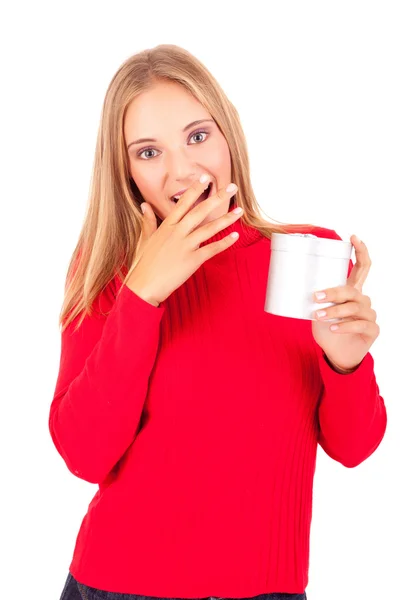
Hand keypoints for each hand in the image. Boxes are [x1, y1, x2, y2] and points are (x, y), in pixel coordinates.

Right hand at [124, 176, 241, 305]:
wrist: (143, 286)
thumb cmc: (143, 265)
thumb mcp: (144, 240)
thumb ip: (148, 221)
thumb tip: (144, 205)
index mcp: (167, 227)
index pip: (183, 203)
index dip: (195, 189)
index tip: (206, 178)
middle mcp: (177, 233)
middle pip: (200, 211)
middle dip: (217, 197)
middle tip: (231, 187)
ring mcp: (186, 246)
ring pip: (209, 228)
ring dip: (226, 219)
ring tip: (239, 210)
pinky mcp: (193, 260)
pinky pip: (212, 249)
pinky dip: (225, 242)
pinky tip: (235, 236)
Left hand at [311, 235, 379, 372]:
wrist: (336, 354)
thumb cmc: (327, 329)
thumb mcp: (316, 310)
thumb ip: (310, 298)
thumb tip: (283, 281)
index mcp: (352, 292)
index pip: (363, 267)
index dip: (361, 251)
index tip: (353, 237)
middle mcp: (363, 300)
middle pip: (352, 290)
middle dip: (333, 292)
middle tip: (315, 297)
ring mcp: (369, 315)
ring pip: (354, 307)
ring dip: (335, 311)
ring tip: (318, 316)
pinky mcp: (372, 330)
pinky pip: (360, 325)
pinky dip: (344, 326)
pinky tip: (333, 329)